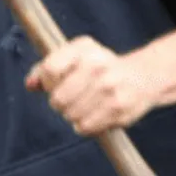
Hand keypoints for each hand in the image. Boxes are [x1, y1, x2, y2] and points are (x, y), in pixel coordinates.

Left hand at [25, 36, 158, 135]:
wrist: (144, 76)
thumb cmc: (103, 68)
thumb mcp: (76, 57)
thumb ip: (47, 69)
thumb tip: (30, 85)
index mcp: (84, 49)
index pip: (49, 70)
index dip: (48, 83)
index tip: (57, 83)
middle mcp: (97, 65)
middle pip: (58, 98)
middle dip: (60, 103)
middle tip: (73, 98)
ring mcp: (109, 88)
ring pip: (70, 115)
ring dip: (73, 115)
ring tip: (86, 105)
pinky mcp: (118, 109)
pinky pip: (85, 127)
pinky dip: (85, 125)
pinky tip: (95, 114)